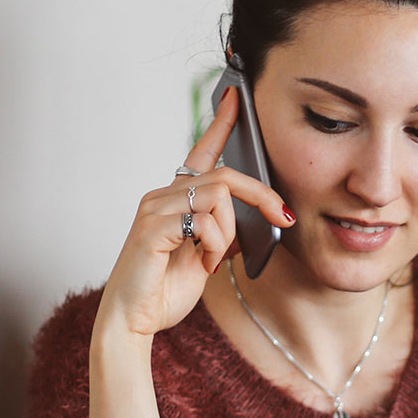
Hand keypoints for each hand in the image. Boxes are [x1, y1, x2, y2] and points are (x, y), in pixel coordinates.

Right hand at [94, 86, 294, 338]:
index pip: (202, 152)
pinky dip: (215, 246)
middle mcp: (162, 196)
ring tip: (215, 260)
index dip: (222, 122)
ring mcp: (154, 209)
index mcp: (177, 199)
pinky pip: (203, 221)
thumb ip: (228, 233)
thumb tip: (260, 220)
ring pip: (218, 197)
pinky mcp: (152, 228)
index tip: (237, 96)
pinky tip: (205, 265)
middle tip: (283, 218)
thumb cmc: (164, 290)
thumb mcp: (208, 258)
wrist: (135, 321)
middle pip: (225, 175)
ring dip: (230, 234)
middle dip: (262, 196)